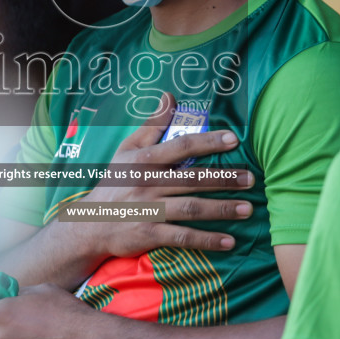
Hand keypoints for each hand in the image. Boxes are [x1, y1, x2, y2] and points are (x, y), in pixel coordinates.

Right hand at [64, 93, 254, 261]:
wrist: (88, 224)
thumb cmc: (114, 183)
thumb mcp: (127, 151)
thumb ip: (152, 125)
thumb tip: (169, 96)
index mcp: (144, 160)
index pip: (181, 146)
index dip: (208, 141)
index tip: (234, 139)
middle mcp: (147, 183)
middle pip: (192, 179)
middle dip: (224, 179)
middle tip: (251, 178)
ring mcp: (148, 210)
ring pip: (191, 208)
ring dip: (221, 209)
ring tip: (247, 209)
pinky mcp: (148, 235)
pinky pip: (182, 237)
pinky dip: (206, 240)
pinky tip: (229, 241)